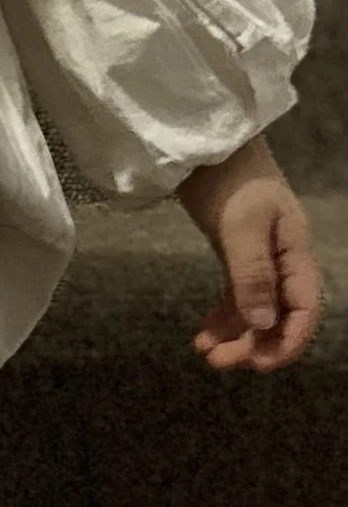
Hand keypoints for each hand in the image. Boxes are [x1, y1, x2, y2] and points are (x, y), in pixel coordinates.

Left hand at [176, 138, 322, 370]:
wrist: (202, 140)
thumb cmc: (226, 175)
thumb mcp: (239, 224)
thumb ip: (251, 274)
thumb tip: (263, 322)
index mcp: (295, 250)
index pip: (305, 307)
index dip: (288, 341)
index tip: (260, 366)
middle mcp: (283, 257)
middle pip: (280, 313)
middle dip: (254, 343)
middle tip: (218, 363)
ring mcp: (260, 256)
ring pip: (256, 308)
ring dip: (235, 334)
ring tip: (205, 353)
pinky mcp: (236, 252)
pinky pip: (237, 294)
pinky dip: (223, 316)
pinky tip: (203, 334)